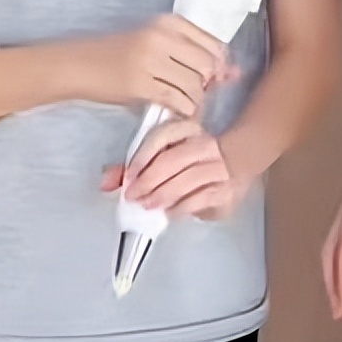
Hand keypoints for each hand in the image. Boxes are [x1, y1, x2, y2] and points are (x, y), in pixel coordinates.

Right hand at [77, 16, 236, 118]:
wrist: (80, 64)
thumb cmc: (118, 55)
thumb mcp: (154, 44)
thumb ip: (191, 55)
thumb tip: (233, 74)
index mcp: (168, 22)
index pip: (214, 44)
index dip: (218, 66)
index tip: (211, 78)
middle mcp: (161, 37)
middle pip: (208, 66)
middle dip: (207, 85)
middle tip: (195, 93)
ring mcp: (150, 60)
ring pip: (194, 85)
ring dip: (195, 101)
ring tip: (183, 103)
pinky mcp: (140, 84)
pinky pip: (177, 100)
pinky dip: (183, 110)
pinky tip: (175, 111)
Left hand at [101, 117, 251, 219]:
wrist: (235, 160)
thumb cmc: (192, 158)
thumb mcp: (166, 154)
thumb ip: (135, 166)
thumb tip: (106, 182)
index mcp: (187, 129)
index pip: (162, 137)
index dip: (143, 157)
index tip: (129, 174)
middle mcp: (204, 144)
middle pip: (173, 160)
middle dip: (149, 180)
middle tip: (133, 195)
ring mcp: (218, 167)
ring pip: (187, 181)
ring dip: (163, 195)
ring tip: (147, 205)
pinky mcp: (225, 190)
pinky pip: (201, 199)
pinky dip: (182, 208)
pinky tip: (168, 213)